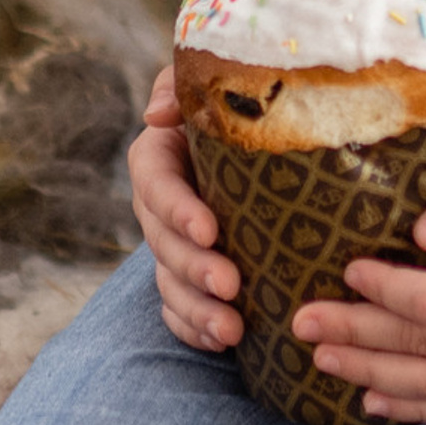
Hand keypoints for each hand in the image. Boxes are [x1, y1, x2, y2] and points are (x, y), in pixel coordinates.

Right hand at [129, 64, 244, 352]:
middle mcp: (160, 205)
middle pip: (162, 241)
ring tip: (232, 330)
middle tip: (230, 285)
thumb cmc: (245, 103)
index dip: (177, 210)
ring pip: (169, 283)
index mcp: (159, 156)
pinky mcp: (188, 276)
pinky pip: (178, 311)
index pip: (155, 183)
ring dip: (196, 309)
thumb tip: (156, 115)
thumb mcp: (216, 82)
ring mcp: (172, 245)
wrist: (270, 141)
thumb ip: (182, 86)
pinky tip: (225, 343)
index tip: (210, 230)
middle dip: (193, 267)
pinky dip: (195, 329)